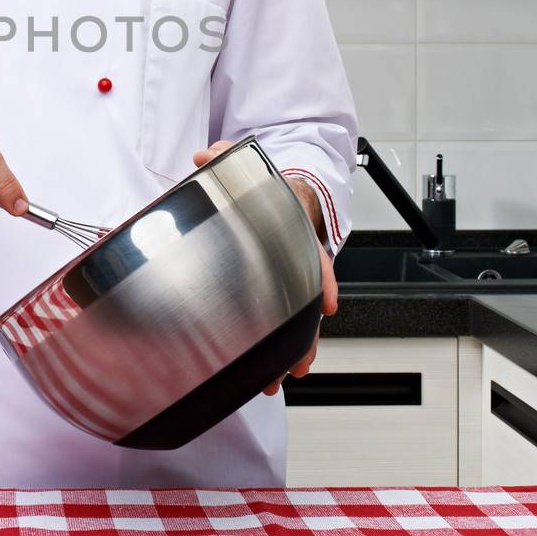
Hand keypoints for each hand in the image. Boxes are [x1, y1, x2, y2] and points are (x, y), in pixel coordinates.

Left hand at [192, 140, 337, 395]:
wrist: (275, 195)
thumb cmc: (264, 189)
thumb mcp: (244, 169)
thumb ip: (225, 158)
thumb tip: (206, 155)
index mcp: (294, 231)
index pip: (317, 257)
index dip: (325, 281)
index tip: (330, 303)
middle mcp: (296, 260)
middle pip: (309, 303)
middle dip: (306, 337)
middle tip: (297, 365)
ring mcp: (288, 279)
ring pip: (297, 320)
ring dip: (290, 351)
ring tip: (277, 380)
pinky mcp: (275, 291)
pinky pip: (280, 321)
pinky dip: (274, 346)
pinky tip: (264, 370)